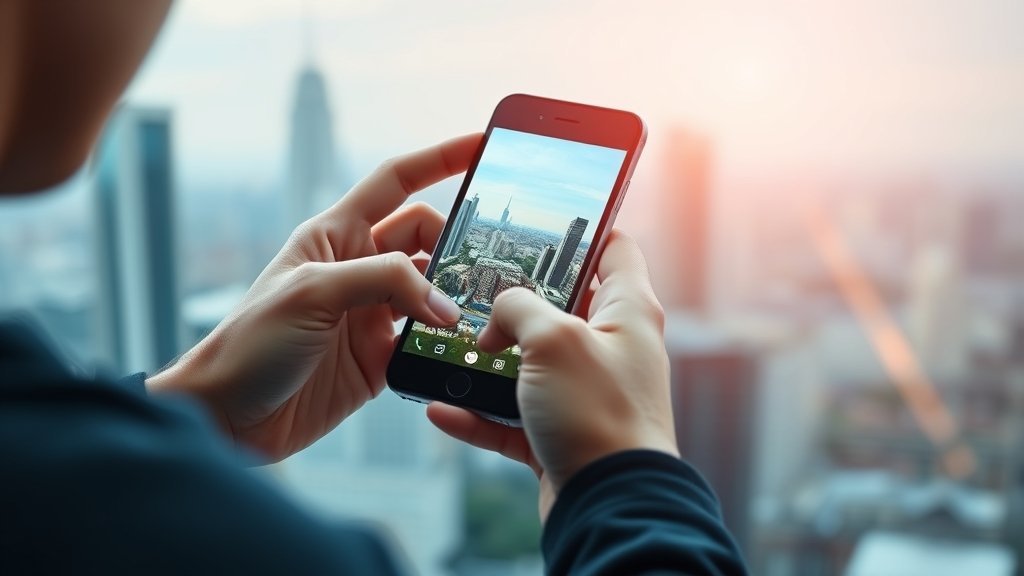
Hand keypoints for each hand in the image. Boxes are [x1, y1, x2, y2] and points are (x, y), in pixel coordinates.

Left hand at [148, 134, 480, 460]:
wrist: (227, 417)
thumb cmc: (250, 342)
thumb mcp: (313, 292)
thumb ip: (383, 281)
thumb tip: (444, 302)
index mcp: (334, 235)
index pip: (396, 181)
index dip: (439, 159)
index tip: (480, 145)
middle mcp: (357, 269)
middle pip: (425, 236)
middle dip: (455, 244)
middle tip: (479, 268)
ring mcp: (370, 314)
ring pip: (432, 289)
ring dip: (455, 296)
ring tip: (478, 309)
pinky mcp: (379, 358)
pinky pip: (427, 341)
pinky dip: (445, 343)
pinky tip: (457, 348)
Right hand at [427, 230, 678, 520]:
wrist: (609, 504)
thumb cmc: (600, 416)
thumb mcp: (554, 339)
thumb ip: (519, 308)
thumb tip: (498, 316)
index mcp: (627, 311)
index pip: (614, 248)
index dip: (581, 230)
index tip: (539, 225)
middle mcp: (610, 348)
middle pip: (559, 308)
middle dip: (513, 302)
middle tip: (474, 290)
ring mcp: (586, 393)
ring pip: (529, 365)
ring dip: (488, 361)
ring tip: (449, 350)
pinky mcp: (562, 434)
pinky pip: (512, 417)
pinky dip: (478, 413)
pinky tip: (442, 407)